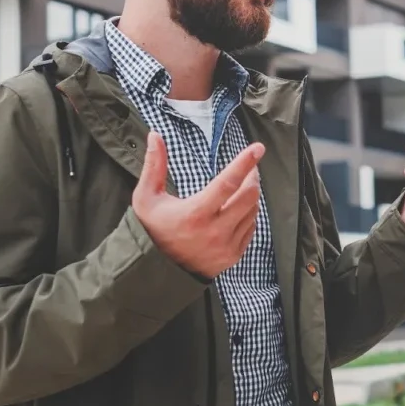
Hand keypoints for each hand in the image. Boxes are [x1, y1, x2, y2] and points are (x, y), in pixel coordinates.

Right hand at [131, 131, 262, 279]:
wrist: (158, 270)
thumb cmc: (153, 229)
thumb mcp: (146, 197)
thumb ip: (154, 165)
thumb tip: (154, 134)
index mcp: (195, 214)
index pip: (227, 183)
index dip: (244, 163)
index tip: (258, 148)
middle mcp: (214, 231)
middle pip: (248, 196)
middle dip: (252, 176)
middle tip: (250, 165)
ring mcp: (226, 246)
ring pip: (252, 211)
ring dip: (251, 194)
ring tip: (243, 184)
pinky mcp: (233, 255)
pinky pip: (251, 227)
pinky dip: (249, 213)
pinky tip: (239, 206)